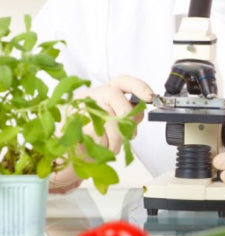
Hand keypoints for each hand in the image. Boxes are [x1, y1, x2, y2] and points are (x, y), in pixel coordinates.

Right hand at [49, 75, 153, 193]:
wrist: (63, 154)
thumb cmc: (91, 137)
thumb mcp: (113, 121)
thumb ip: (127, 113)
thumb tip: (140, 111)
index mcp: (101, 93)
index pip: (122, 81)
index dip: (139, 87)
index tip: (150, 97)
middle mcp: (90, 97)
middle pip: (121, 102)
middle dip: (129, 122)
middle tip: (128, 134)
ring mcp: (80, 109)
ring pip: (112, 122)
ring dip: (117, 139)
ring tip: (111, 144)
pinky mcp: (74, 126)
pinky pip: (100, 136)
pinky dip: (104, 146)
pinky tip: (98, 147)